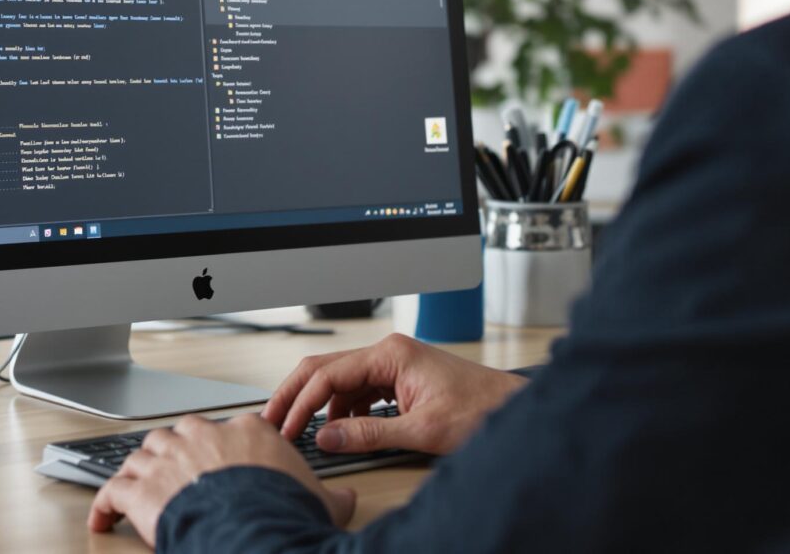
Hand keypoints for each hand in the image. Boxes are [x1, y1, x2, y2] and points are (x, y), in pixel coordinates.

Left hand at [87, 413, 356, 545]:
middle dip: (173, 452)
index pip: (226, 429)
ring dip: (137, 472)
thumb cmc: (286, 513)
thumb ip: (332, 496)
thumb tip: (351, 499)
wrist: (257, 535)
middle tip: (173, 473)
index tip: (215, 463)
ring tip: (136, 489)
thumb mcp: (321, 501)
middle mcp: (202, 437)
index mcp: (246, 432)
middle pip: (178, 433)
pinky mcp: (142, 489)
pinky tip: (103, 520)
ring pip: (141, 454)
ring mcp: (169, 460)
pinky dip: (104, 505)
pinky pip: (112, 490)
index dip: (218, 449)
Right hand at [262, 333, 527, 456]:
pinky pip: (360, 389)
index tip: (286, 427)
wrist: (515, 410)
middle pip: (326, 369)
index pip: (328, 374)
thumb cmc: (481, 410)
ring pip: (341, 380)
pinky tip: (343, 428)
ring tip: (305, 430)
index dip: (300, 403)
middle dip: (298, 395)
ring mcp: (395, 363)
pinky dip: (345, 409)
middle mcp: (389, 352)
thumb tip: (327, 437)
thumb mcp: (421, 430)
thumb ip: (368, 433)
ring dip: (321, 405)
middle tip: (274, 420)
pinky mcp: (401, 378)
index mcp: (391, 354)